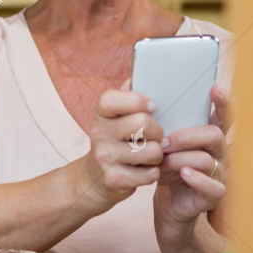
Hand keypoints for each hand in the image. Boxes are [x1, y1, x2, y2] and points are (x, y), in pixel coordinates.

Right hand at [82, 79, 164, 209]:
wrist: (95, 178)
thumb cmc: (114, 140)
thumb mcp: (115, 117)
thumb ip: (128, 95)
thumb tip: (140, 73)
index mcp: (100, 113)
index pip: (114, 97)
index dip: (138, 100)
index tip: (151, 107)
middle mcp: (98, 133)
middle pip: (142, 122)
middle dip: (157, 130)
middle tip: (154, 136)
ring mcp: (104, 157)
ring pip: (152, 150)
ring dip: (158, 154)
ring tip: (149, 154)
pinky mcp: (114, 179)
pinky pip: (151, 173)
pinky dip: (153, 172)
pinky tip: (144, 169)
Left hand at [153, 84, 229, 230]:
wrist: (169, 205)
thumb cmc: (166, 168)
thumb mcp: (162, 144)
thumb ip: (160, 121)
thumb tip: (136, 87)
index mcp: (208, 135)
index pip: (222, 115)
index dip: (222, 101)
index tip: (213, 87)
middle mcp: (219, 152)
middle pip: (214, 134)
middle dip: (186, 136)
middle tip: (163, 142)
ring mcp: (220, 173)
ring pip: (207, 159)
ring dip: (182, 159)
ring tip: (165, 161)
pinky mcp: (215, 194)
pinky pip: (213, 185)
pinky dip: (197, 178)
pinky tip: (183, 174)